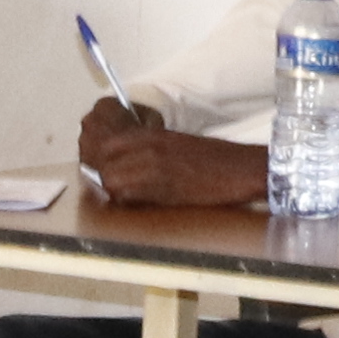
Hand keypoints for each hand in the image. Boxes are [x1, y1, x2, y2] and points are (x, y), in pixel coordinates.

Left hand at [78, 103, 264, 208]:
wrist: (239, 168)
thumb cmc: (212, 159)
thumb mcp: (175, 145)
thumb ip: (147, 152)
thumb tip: (122, 168)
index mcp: (152, 135)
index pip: (106, 143)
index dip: (98, 158)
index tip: (101, 170)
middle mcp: (149, 147)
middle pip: (103, 160)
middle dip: (100, 175)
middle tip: (107, 187)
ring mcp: (155, 166)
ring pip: (111, 178)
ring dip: (112, 189)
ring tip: (124, 195)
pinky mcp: (164, 186)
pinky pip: (129, 194)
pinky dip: (127, 200)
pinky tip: (137, 202)